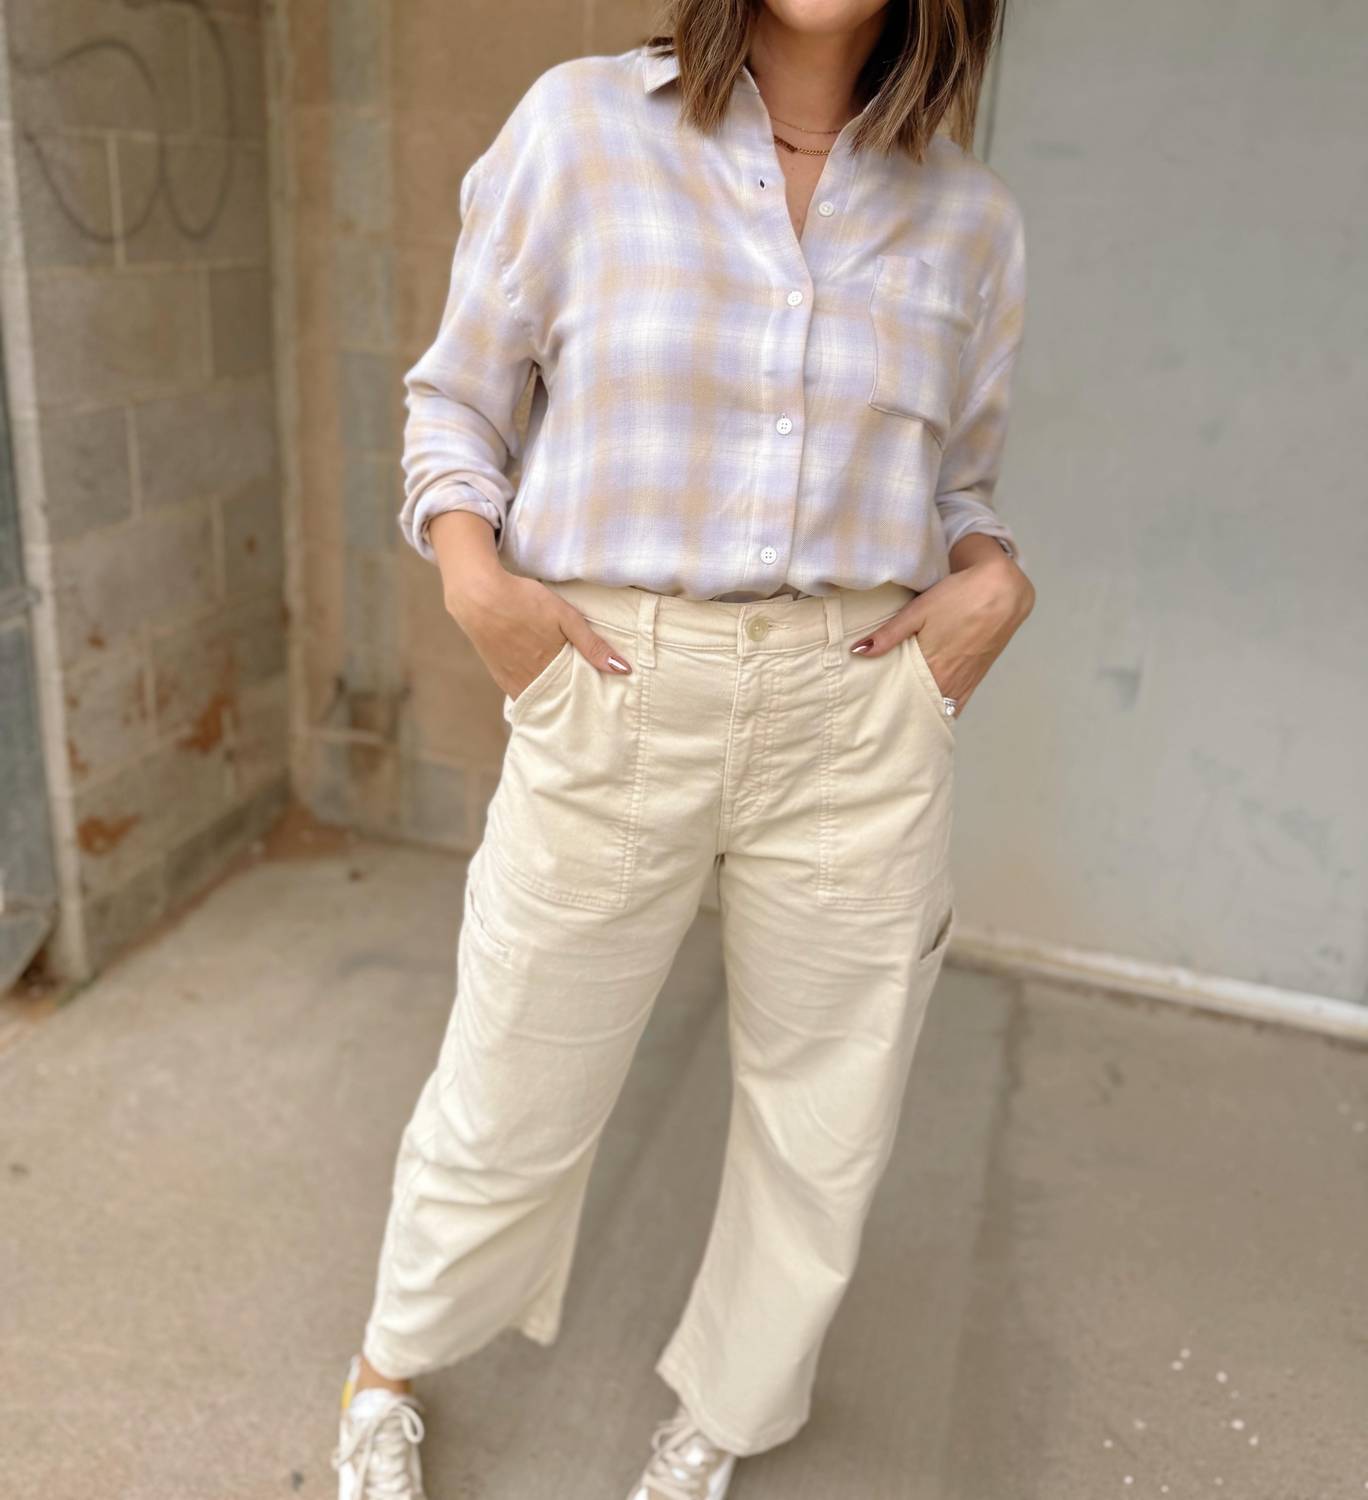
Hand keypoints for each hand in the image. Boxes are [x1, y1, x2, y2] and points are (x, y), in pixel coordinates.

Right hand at [427, 510, 631, 699]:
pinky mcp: (499, 676)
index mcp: (550, 669)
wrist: (477, 596)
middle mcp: (530, 681)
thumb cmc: (523, 601)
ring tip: (569, 697)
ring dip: (553, 700)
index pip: (577, 696)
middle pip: (558, 702)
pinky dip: (534, 694)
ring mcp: (511, 680)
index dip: (590, 700)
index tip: (603, 702)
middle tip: (588, 704)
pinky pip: (520, 694)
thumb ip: (592, 645)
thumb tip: (622, 669)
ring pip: (539, 700)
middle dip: (573, 704)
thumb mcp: (564, 617)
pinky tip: (543, 688)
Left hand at [849, 545, 1034, 717]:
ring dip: (927, 711)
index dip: (891, 706)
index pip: (906, 697)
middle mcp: (950, 679)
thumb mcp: (919, 610)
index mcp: (932, 666)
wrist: (1004, 590)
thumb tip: (858, 651)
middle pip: (924, 706)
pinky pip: (961, 702)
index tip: (876, 711)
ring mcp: (967, 679)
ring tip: (907, 715)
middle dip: (906, 711)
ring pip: (943, 706)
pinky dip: (948, 709)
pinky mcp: (979, 674)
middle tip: (886, 716)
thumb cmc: (960, 597)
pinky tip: (938, 711)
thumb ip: (889, 634)